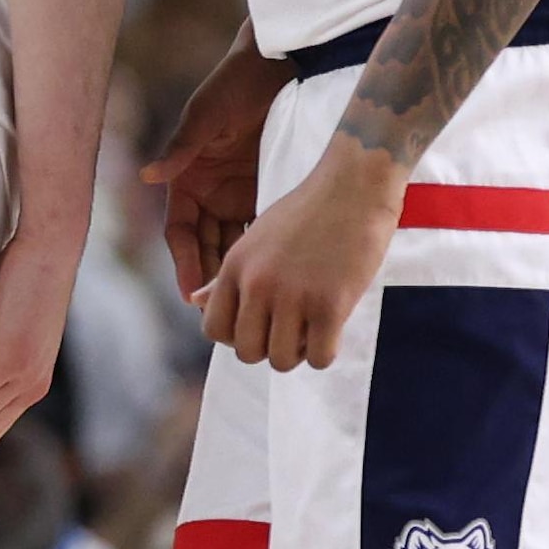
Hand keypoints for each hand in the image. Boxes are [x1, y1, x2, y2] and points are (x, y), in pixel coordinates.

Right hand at [140, 35, 284, 301]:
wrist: (277, 65)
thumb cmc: (234, 85)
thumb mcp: (206, 116)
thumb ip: (181, 148)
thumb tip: (147, 176)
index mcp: (186, 179)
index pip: (179, 231)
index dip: (184, 262)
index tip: (190, 293)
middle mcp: (208, 191)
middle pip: (205, 245)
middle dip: (211, 276)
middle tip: (223, 308)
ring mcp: (237, 193)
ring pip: (233, 242)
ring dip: (238, 269)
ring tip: (250, 300)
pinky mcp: (264, 190)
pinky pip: (262, 229)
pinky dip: (265, 250)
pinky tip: (276, 274)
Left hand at [196, 144, 400, 370]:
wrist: (354, 187)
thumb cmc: (307, 213)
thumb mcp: (255, 239)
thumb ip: (227, 275)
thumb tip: (195, 301)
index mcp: (235, 266)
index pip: (213, 329)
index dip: (236, 336)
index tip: (259, 325)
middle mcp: (257, 283)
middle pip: (246, 352)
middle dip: (267, 348)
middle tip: (289, 329)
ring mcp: (293, 296)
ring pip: (280, 361)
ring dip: (297, 353)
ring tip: (311, 329)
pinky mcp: (330, 305)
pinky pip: (319, 358)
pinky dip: (325, 354)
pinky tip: (331, 332)